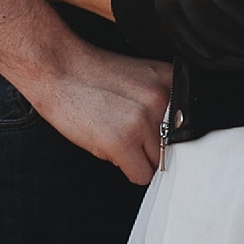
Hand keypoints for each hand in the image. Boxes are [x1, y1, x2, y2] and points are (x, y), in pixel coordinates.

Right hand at [31, 42, 171, 184]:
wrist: (56, 67)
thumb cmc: (91, 74)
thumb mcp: (138, 77)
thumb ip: (162, 102)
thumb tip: (176, 143)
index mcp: (169, 79)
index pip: (187, 126)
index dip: (168, 133)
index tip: (154, 132)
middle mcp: (162, 99)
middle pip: (172, 148)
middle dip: (149, 145)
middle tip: (122, 126)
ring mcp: (143, 120)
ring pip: (156, 164)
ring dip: (135, 156)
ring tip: (112, 131)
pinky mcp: (122, 142)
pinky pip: (140, 176)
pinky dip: (125, 167)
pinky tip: (107, 143)